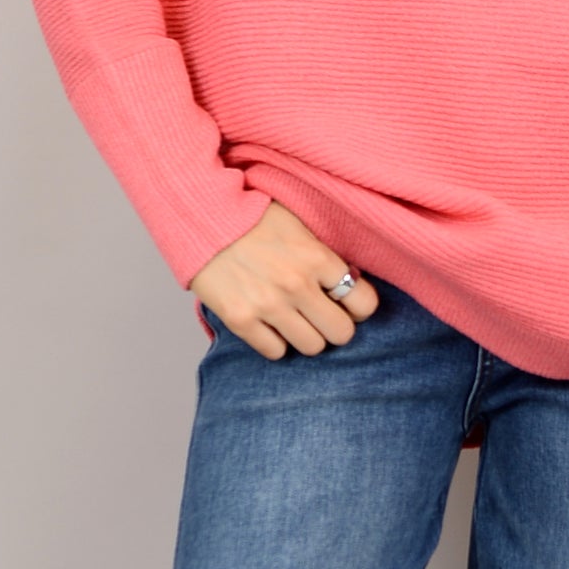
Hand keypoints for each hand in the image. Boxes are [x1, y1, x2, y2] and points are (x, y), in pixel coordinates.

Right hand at [190, 200, 380, 358]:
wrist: (203, 216)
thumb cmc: (254, 216)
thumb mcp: (299, 224)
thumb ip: (324, 254)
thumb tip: (350, 280)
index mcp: (316, 256)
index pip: (364, 302)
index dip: (360, 306)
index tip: (348, 302)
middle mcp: (297, 284)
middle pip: (341, 333)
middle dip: (335, 325)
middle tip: (322, 314)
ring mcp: (268, 305)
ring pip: (312, 347)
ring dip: (306, 335)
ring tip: (294, 318)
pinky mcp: (241, 320)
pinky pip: (275, 352)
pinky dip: (275, 342)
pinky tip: (268, 322)